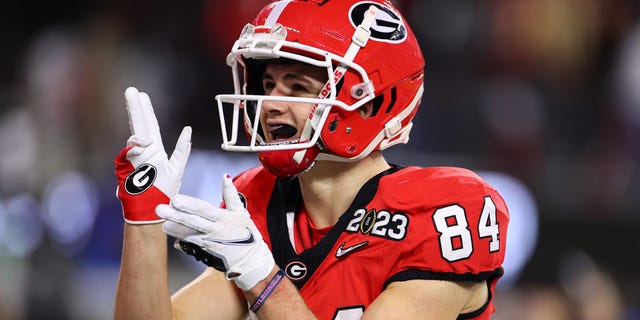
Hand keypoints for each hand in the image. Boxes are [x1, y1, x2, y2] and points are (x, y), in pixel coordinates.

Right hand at [115, 87, 191, 223]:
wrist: (151, 212)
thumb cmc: (163, 193)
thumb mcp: (177, 169)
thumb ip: (182, 149)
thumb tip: (187, 130)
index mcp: (154, 151)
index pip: (148, 126)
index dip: (144, 110)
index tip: (141, 95)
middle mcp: (144, 153)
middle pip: (140, 126)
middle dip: (136, 108)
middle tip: (131, 90)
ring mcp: (136, 161)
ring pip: (136, 137)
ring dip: (140, 122)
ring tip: (137, 103)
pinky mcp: (129, 171)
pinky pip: (131, 155)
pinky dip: (139, 147)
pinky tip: (150, 137)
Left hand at [157, 174, 275, 290]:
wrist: (251, 261)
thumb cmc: (247, 234)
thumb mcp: (241, 212)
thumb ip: (231, 194)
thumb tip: (224, 177)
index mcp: (223, 219)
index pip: (204, 210)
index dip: (189, 204)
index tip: (176, 199)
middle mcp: (214, 231)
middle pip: (192, 221)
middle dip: (175, 215)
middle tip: (160, 209)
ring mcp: (208, 243)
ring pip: (188, 235)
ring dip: (175, 229)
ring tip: (163, 224)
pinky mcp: (205, 252)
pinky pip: (190, 245)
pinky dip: (181, 241)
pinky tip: (172, 236)